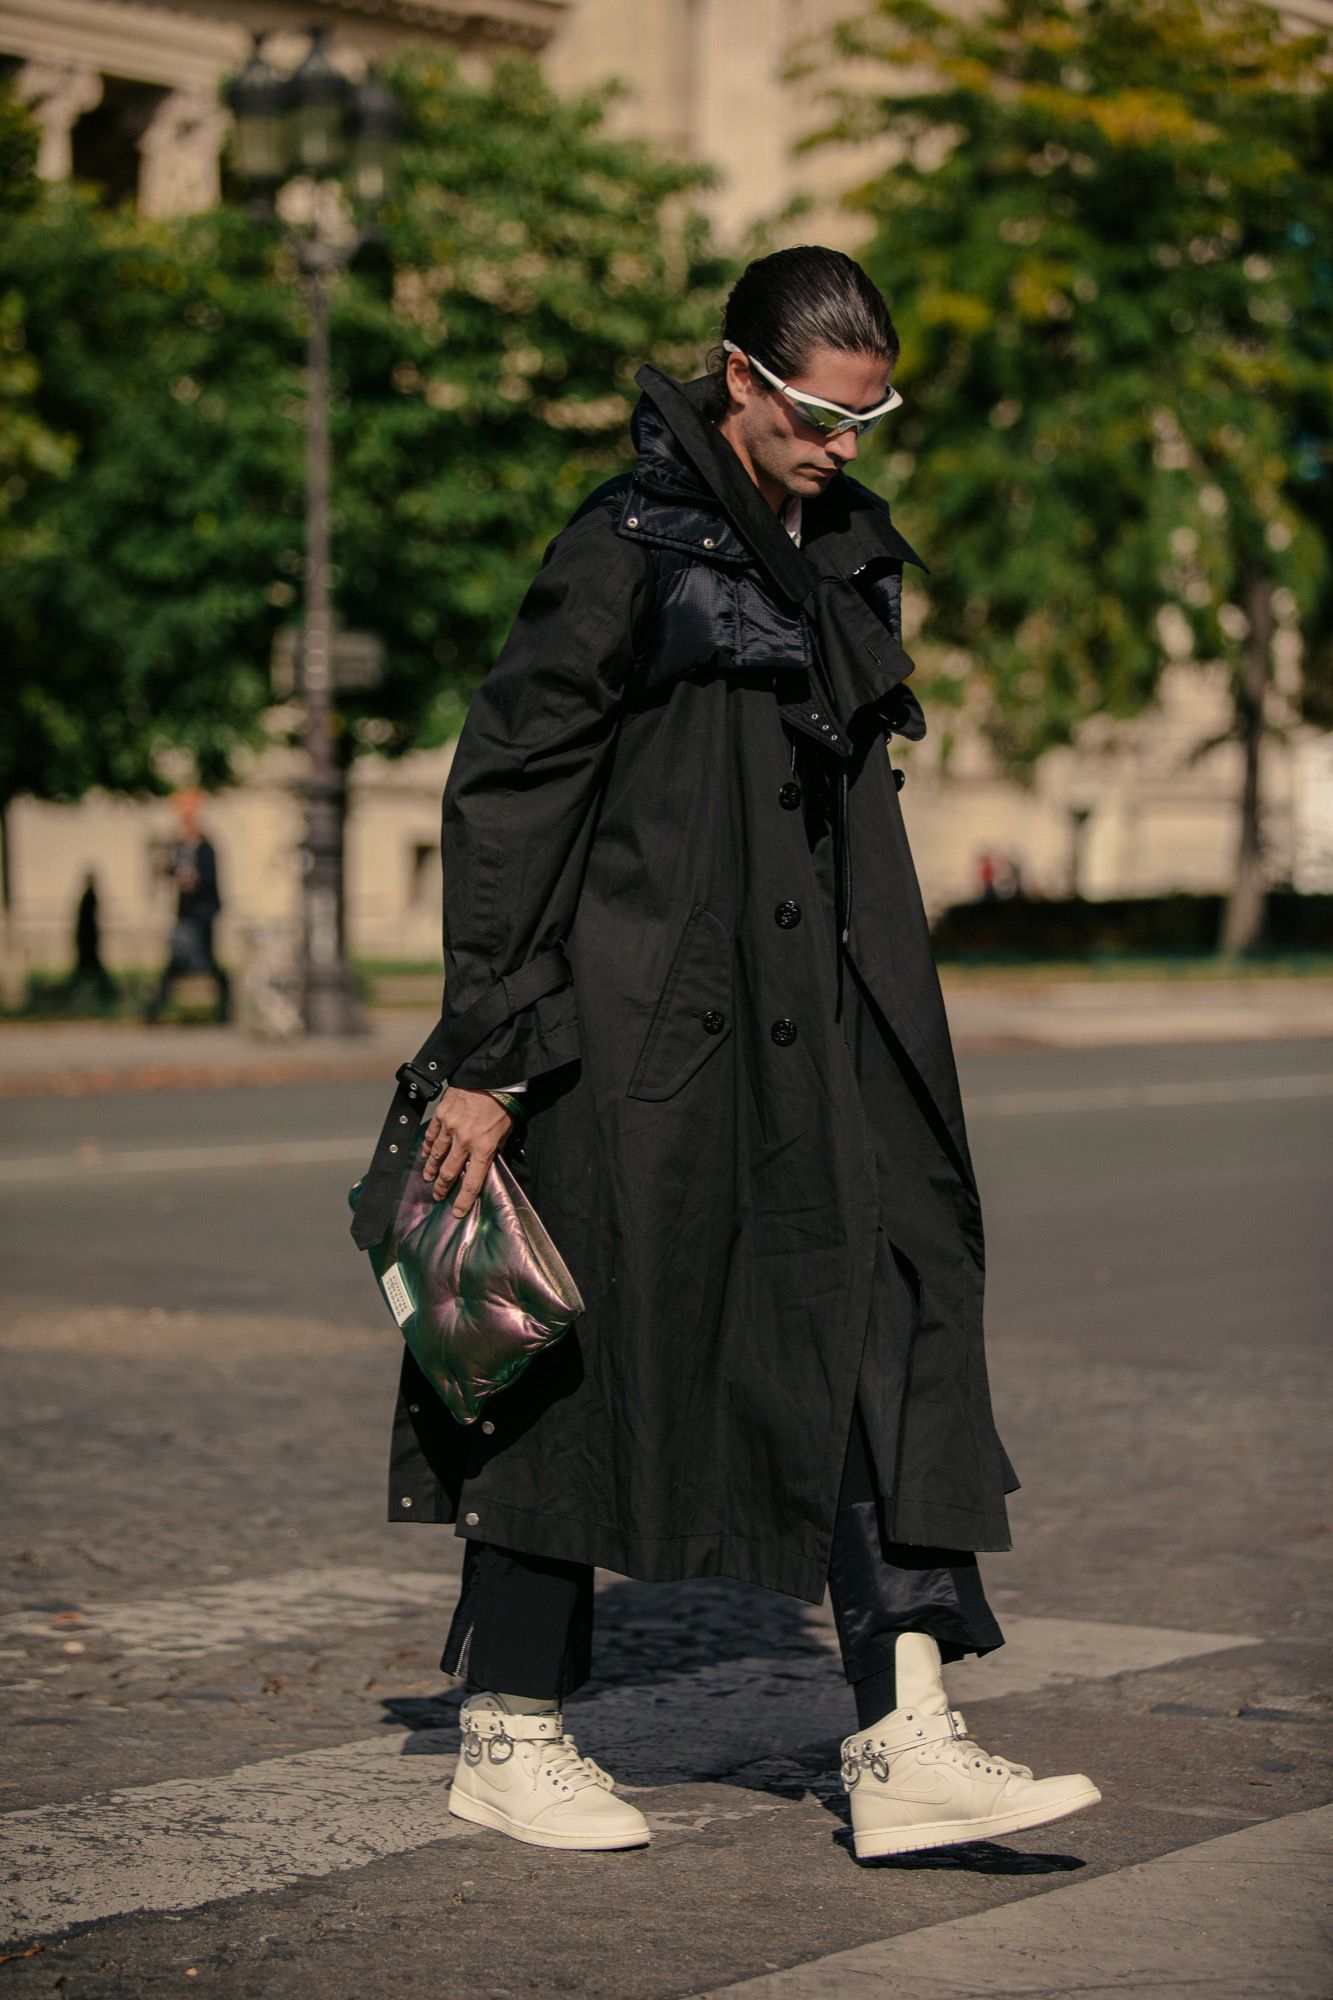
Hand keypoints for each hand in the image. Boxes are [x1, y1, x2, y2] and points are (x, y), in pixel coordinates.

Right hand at [420, 1086, 513, 1216]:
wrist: (493, 1077)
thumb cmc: (503, 1106)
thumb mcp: (506, 1132)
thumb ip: (494, 1150)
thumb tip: (485, 1164)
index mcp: (484, 1148)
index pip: (472, 1182)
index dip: (463, 1200)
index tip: (456, 1212)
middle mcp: (465, 1141)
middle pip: (449, 1172)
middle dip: (442, 1188)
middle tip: (438, 1196)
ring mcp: (451, 1127)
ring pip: (436, 1155)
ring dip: (431, 1169)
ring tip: (428, 1178)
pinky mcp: (442, 1114)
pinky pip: (431, 1135)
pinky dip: (426, 1147)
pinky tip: (424, 1154)